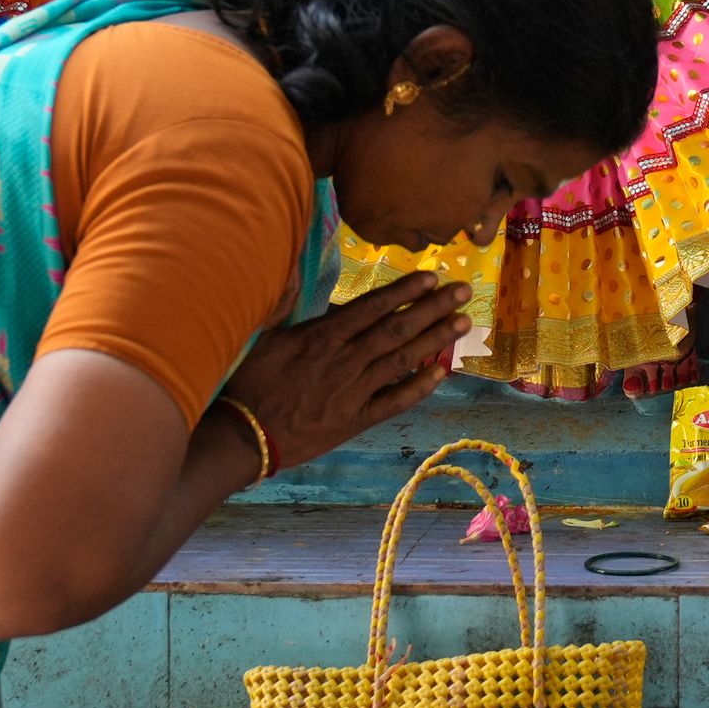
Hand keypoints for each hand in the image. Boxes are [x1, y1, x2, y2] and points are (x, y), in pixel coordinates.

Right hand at [223, 276, 467, 474]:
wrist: (244, 435)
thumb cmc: (249, 383)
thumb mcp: (263, 335)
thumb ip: (288, 304)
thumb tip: (297, 272)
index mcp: (323, 336)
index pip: (373, 307)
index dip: (405, 291)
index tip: (431, 277)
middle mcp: (345, 359)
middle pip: (397, 328)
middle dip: (433, 308)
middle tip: (464, 292)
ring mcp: (354, 390)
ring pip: (403, 359)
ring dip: (435, 339)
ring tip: (464, 322)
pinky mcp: (356, 419)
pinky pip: (395, 400)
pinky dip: (419, 386)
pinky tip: (442, 372)